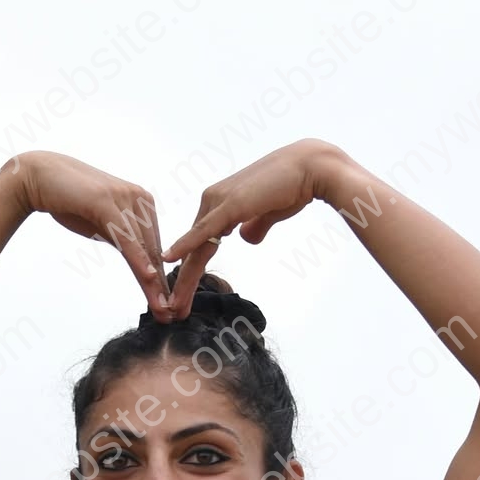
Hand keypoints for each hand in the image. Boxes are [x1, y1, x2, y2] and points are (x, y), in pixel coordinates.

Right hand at [17, 151, 172, 318]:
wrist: (40, 177)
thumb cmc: (71, 201)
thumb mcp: (103, 226)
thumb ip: (122, 240)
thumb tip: (138, 262)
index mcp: (142, 203)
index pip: (154, 248)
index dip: (161, 279)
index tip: (167, 305)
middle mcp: (140, 199)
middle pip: (153, 251)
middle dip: (160, 286)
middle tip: (169, 315)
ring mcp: (125, 198)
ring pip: (143, 247)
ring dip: (152, 282)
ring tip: (161, 307)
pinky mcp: (108, 202)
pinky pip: (126, 237)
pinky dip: (137, 259)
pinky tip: (148, 277)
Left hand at [161, 139, 345, 316]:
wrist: (310, 168)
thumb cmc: (291, 187)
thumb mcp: (267, 214)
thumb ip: (254, 226)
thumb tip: (246, 238)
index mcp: (220, 204)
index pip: (199, 245)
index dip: (190, 274)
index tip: (183, 299)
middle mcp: (213, 201)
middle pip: (192, 250)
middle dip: (182, 284)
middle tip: (172, 311)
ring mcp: (218, 202)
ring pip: (195, 248)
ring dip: (184, 279)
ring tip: (175, 307)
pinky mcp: (229, 205)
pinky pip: (203, 230)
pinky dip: (185, 245)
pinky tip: (169, 260)